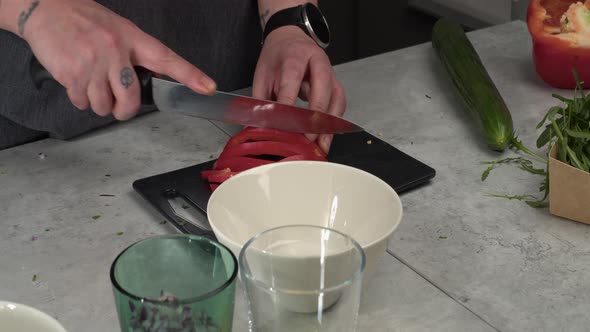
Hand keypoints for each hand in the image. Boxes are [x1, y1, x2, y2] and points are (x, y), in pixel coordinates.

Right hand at [22, 0, 215, 119]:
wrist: (45, 8)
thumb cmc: (85, 21)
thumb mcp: (119, 31)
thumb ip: (138, 55)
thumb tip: (156, 78)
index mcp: (133, 39)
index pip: (167, 59)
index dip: (190, 76)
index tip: (207, 88)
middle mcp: (115, 51)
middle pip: (130, 100)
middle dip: (124, 110)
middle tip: (118, 105)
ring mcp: (92, 63)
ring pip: (104, 106)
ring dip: (99, 103)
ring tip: (92, 83)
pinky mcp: (71, 73)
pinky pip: (82, 102)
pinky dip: (80, 98)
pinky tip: (77, 80)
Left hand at [252, 26, 345, 152]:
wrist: (290, 39)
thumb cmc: (277, 57)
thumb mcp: (263, 74)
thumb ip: (261, 99)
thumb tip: (257, 127)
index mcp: (294, 56)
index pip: (292, 81)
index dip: (288, 104)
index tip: (284, 125)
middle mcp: (317, 62)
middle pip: (322, 88)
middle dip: (316, 115)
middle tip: (307, 137)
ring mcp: (330, 73)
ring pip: (336, 98)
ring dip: (329, 124)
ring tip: (321, 145)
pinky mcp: (335, 84)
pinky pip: (339, 104)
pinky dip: (334, 123)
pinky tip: (326, 137)